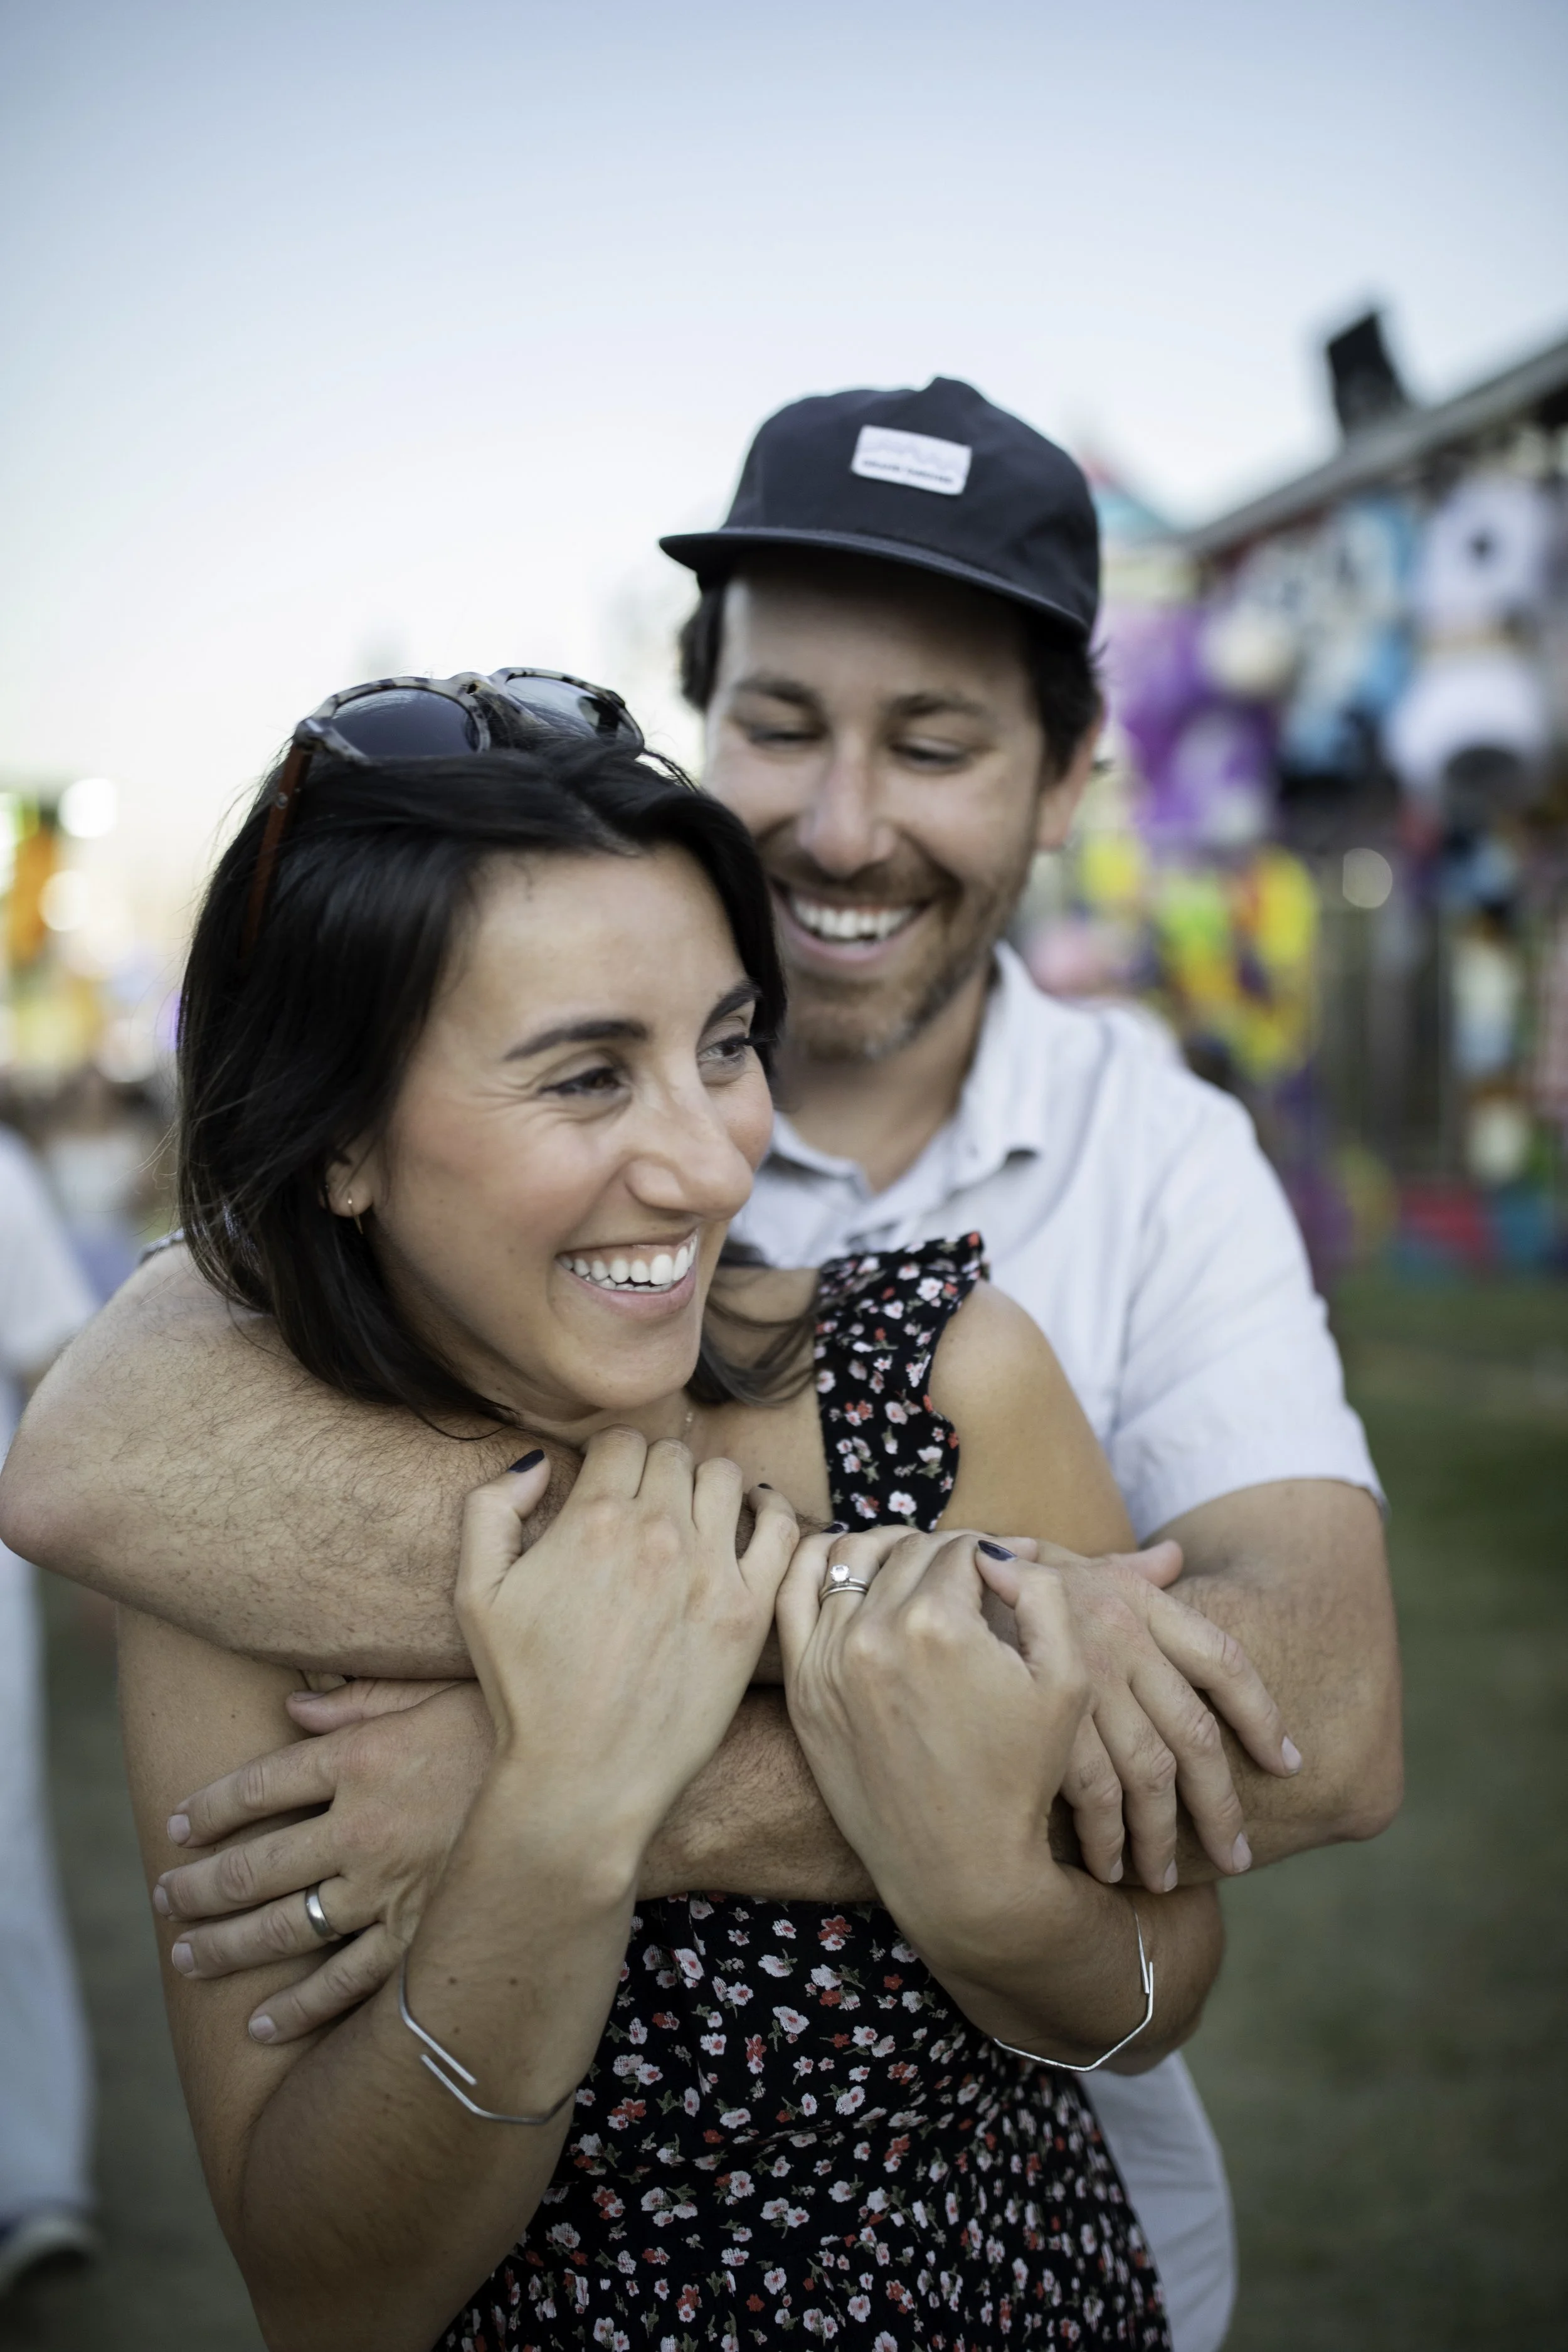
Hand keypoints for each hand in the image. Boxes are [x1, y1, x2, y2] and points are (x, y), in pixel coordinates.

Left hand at [154, 1677, 491, 2041]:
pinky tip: (259, 2025)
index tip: (178, 1826)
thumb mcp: (438, 1692)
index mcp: (360, 1761)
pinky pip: (344, 1985)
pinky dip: (296, 2010)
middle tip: (163, 1899)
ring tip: (186, 1957)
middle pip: (252, 1866)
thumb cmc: (515, 1728)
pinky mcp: (418, 1940)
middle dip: (197, 1887)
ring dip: (224, 1948)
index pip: (257, 1787)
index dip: (210, 1808)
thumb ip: (363, 1701)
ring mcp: (386, 1892)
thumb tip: (293, 1710)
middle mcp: (358, 1830)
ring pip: (282, 1929)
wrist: (587, 1791)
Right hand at [457, 1431, 796, 1864]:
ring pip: (725, 1478)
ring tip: (693, 1515)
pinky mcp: (750, 1610)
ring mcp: (710, 1569)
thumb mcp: (476, 1595)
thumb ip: (490, 1509)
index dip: (612, 1457)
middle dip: (656, 1470)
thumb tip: (537, 1461)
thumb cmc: (526, 1692)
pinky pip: (780, 1527)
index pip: (620, 1440)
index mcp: (592, 1519)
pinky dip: (768, 1509)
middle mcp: (656, 1532)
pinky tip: (753, 1516)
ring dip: (707, 1486)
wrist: (582, 1777)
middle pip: (672, 1455)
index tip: (610, 1485)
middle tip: (647, 1507)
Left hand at [775, 1525, 1088, 1952]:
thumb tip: (996, 1552)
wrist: (959, 1867)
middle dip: (947, 1554)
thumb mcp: (1067, 1680)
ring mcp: (827, 1661)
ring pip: (850, 1559)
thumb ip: (1042, 1593)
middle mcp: (871, 1635)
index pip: (962, 1549)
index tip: (1010, 1572)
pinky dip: (818, 1565)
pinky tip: (848, 1567)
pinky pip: (792, 1596)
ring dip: (888, 1550)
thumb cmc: (1021, 1775)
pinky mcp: (801, 1688)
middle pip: (909, 1551)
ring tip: (918, 1566)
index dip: (994, 1554)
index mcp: (936, 1626)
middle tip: (972, 1573)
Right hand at [1018, 1538, 1300, 1891]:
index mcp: (1136, 1602)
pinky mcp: (1043, 1719)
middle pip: (1194, 1736)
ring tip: (1166, 1880)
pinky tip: (1110, 1866)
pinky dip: (1109, 1838)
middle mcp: (1120, 1638)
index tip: (1289, 1765)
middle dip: (1221, 1807)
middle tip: (1239, 1858)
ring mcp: (1083, 1679)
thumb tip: (1176, 1559)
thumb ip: (1125, 1571)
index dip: (1264, 1719)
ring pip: (1150, 1776)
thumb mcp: (1066, 1563)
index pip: (1225, 1663)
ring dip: (1163, 1837)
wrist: (923, 1584)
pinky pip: (1096, 1794)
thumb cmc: (997, 1579)